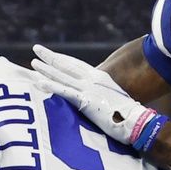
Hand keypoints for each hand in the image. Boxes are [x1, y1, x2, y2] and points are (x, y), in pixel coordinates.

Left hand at [29, 45, 166, 151]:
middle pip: (67, 66)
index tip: (51, 53)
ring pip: (62, 77)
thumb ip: (102, 94)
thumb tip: (96, 98)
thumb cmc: (128, 115)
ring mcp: (88, 89)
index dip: (62, 58)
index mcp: (99, 77)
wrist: (137, 121)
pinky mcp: (86, 101)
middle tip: (36, 48)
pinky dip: (51, 86)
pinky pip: (64, 92)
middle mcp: (92, 80)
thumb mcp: (114, 99)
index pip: (76, 64)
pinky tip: (39, 82)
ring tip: (33, 63)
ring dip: (46, 69)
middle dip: (50, 57)